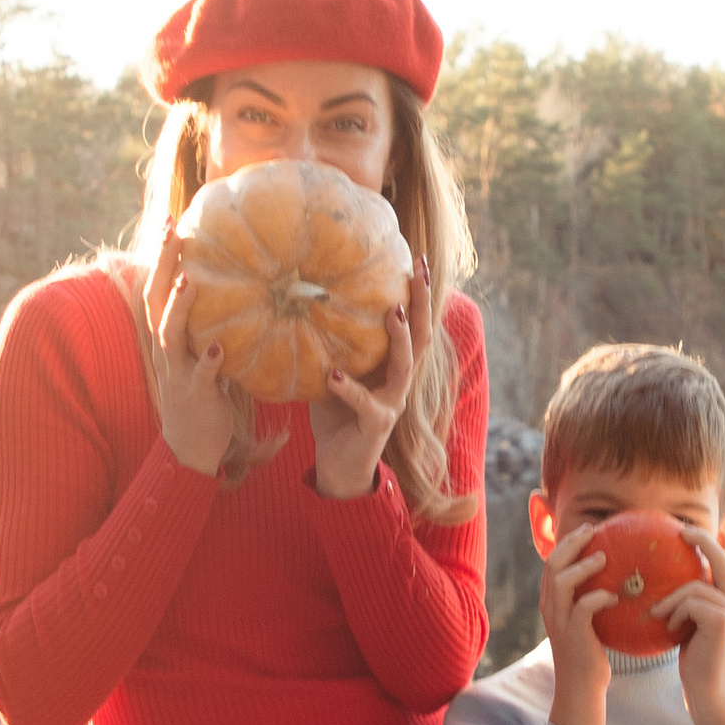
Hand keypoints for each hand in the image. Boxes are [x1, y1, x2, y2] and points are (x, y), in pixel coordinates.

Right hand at [131, 237, 236, 478]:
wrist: (190, 445)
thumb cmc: (200, 392)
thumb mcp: (199, 352)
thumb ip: (209, 324)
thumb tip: (240, 288)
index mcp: (166, 337)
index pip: (157, 289)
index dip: (162, 258)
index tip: (172, 223)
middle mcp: (165, 350)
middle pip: (156, 301)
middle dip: (164, 266)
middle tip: (174, 232)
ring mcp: (177, 372)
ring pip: (170, 335)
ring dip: (179, 307)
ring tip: (189, 280)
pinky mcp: (195, 394)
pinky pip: (201, 376)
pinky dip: (209, 361)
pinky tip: (219, 348)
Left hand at [307, 251, 428, 500]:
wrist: (338, 466)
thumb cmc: (334, 414)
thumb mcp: (333, 370)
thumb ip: (330, 343)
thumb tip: (300, 301)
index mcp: (392, 366)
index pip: (414, 323)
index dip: (419, 293)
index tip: (418, 259)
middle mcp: (399, 382)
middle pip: (422, 337)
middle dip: (423, 303)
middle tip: (419, 270)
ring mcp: (392, 403)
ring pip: (405, 366)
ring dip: (400, 338)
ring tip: (393, 310)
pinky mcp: (376, 425)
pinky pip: (366, 404)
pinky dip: (349, 388)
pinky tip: (332, 374)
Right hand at [539, 516, 614, 724]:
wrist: (581, 686)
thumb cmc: (590, 652)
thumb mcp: (588, 620)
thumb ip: (592, 598)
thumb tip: (620, 577)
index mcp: (551, 601)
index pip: (552, 563)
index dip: (567, 542)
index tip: (588, 530)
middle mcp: (550, 607)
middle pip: (552, 565)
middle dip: (571, 543)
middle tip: (593, 530)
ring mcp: (559, 621)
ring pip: (561, 582)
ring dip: (582, 567)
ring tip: (603, 558)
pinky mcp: (573, 635)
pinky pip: (582, 608)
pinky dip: (597, 597)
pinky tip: (614, 596)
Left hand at [653, 529, 724, 724]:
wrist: (704, 688)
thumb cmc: (691, 656)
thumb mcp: (688, 622)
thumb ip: (687, 601)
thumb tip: (661, 580)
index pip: (723, 560)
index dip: (710, 540)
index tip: (687, 528)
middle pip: (719, 559)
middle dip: (702, 541)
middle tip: (681, 531)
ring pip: (693, 587)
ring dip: (670, 601)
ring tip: (659, 616)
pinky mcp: (722, 620)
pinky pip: (689, 602)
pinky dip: (674, 614)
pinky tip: (671, 629)